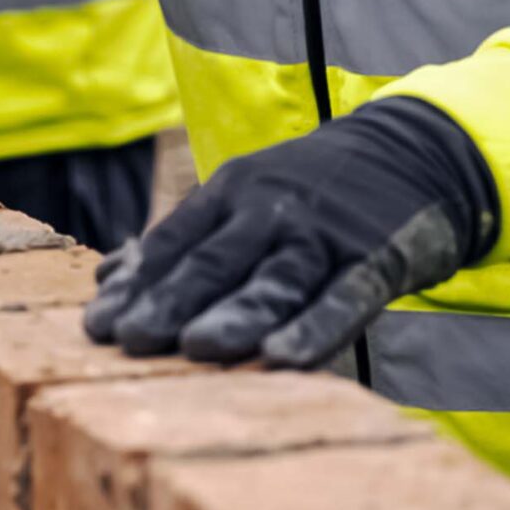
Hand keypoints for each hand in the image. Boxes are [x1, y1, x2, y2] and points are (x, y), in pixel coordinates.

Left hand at [86, 99, 498, 368]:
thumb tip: (107, 278)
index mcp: (233, 193)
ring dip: (235, 315)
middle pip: (215, 262)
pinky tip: (283, 357)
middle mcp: (272, 209)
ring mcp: (324, 233)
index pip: (174, 242)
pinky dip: (313, 326)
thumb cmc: (312, 191)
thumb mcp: (245, 198)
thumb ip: (183, 241)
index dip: (136, 285)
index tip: (96, 326)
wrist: (413, 151)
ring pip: (273, 280)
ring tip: (197, 348)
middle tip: (129, 341)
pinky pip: (342, 297)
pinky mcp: (376, 257)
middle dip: (170, 302)